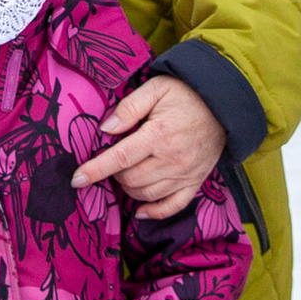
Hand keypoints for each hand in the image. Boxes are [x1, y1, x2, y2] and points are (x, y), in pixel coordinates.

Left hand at [72, 75, 227, 218]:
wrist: (224, 106)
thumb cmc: (186, 94)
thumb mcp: (157, 88)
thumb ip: (129, 107)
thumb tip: (105, 129)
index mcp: (159, 135)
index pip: (119, 158)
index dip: (95, 170)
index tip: (76, 180)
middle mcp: (172, 159)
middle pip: (130, 179)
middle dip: (113, 173)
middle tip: (113, 158)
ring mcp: (185, 174)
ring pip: (145, 194)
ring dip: (129, 187)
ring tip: (126, 172)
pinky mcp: (195, 183)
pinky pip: (171, 207)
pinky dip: (152, 212)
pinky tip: (139, 210)